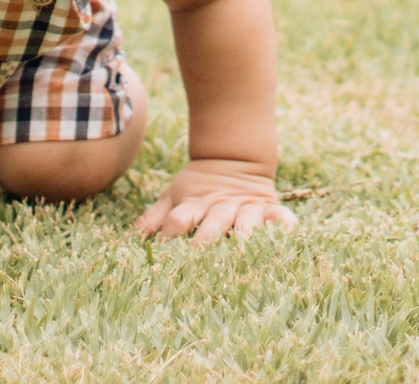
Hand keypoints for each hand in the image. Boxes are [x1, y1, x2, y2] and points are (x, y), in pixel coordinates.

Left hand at [134, 158, 295, 244]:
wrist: (235, 159)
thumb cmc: (198, 187)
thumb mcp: (173, 195)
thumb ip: (154, 217)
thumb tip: (132, 239)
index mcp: (194, 204)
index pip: (179, 220)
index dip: (169, 235)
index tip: (160, 256)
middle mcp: (220, 207)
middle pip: (211, 225)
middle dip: (204, 242)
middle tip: (198, 260)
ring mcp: (247, 208)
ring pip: (245, 225)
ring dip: (243, 238)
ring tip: (242, 252)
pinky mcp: (269, 209)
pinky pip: (280, 218)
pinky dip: (284, 227)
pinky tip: (286, 237)